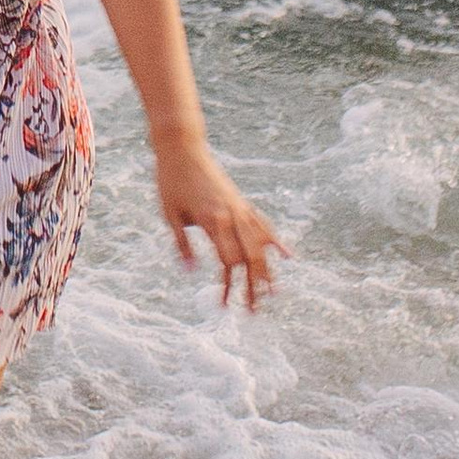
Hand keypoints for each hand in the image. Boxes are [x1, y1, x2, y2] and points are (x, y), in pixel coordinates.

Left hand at [155, 141, 284, 310]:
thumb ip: (182, 244)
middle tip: (254, 312)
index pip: (227, 261)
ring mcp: (240, 208)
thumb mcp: (170, 214)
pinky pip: (262, 225)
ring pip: (260, 244)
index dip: (226, 286)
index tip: (223, 306)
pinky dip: (275, 242)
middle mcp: (232, 216)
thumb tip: (190, 273)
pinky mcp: (241, 202)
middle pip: (249, 258)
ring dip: (267, 270)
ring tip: (274, 293)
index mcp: (213, 221)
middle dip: (253, 287)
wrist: (182, 146)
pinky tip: (288, 256)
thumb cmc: (171, 180)